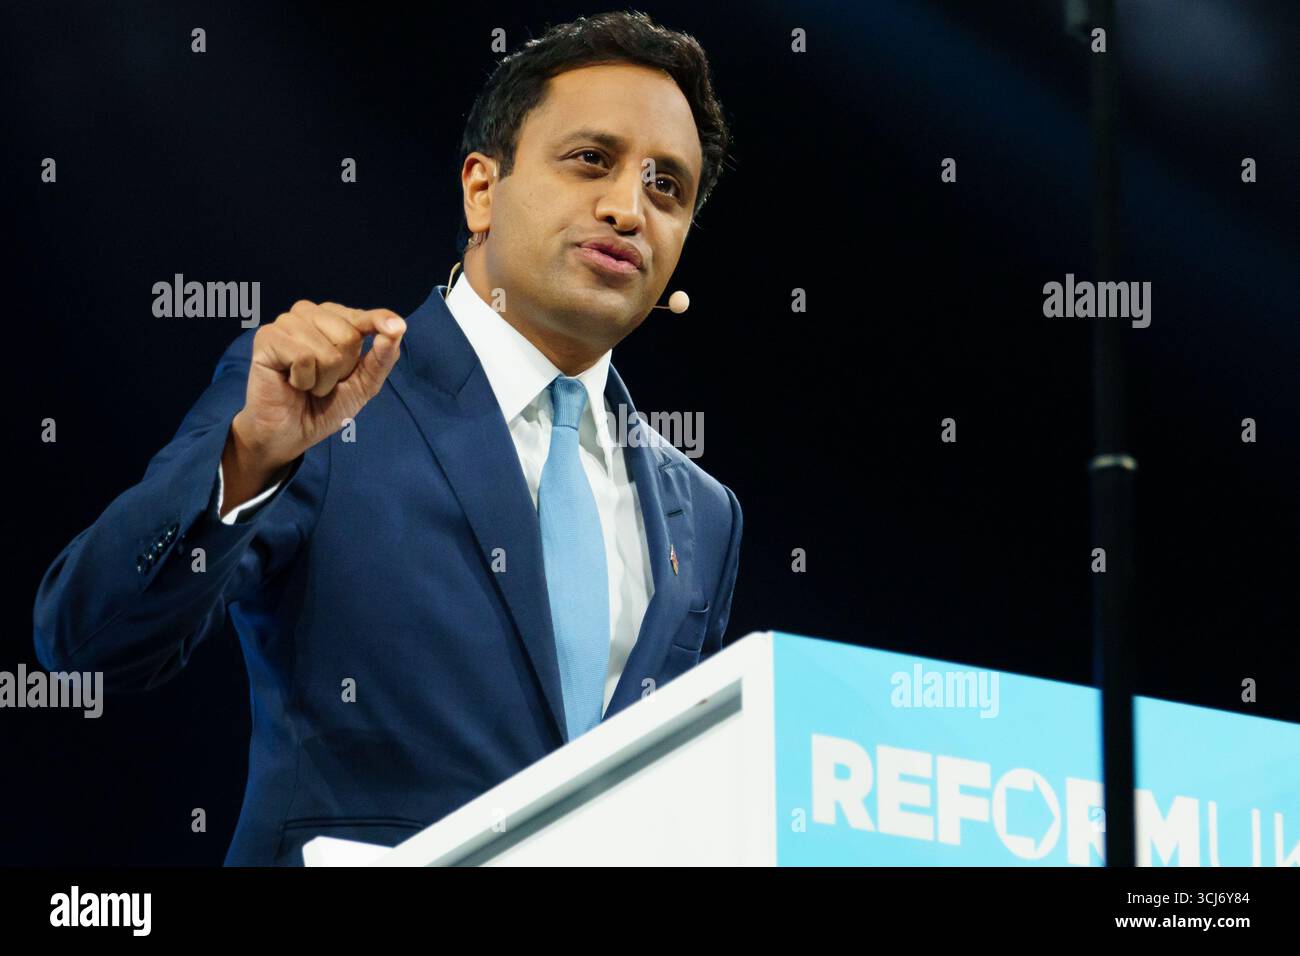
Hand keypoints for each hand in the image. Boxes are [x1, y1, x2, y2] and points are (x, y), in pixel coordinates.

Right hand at [228, 299, 405, 481]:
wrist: (290, 433)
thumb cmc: (324, 406)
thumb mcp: (364, 384)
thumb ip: (382, 357)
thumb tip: (397, 327)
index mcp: (333, 319)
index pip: (364, 316)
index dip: (379, 323)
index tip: (396, 327)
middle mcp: (309, 314)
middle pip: (349, 335)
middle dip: (342, 370)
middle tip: (322, 381)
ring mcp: (286, 323)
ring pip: (328, 351)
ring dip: (322, 380)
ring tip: (307, 384)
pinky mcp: (267, 338)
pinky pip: (303, 357)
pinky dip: (304, 380)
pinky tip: (292, 382)